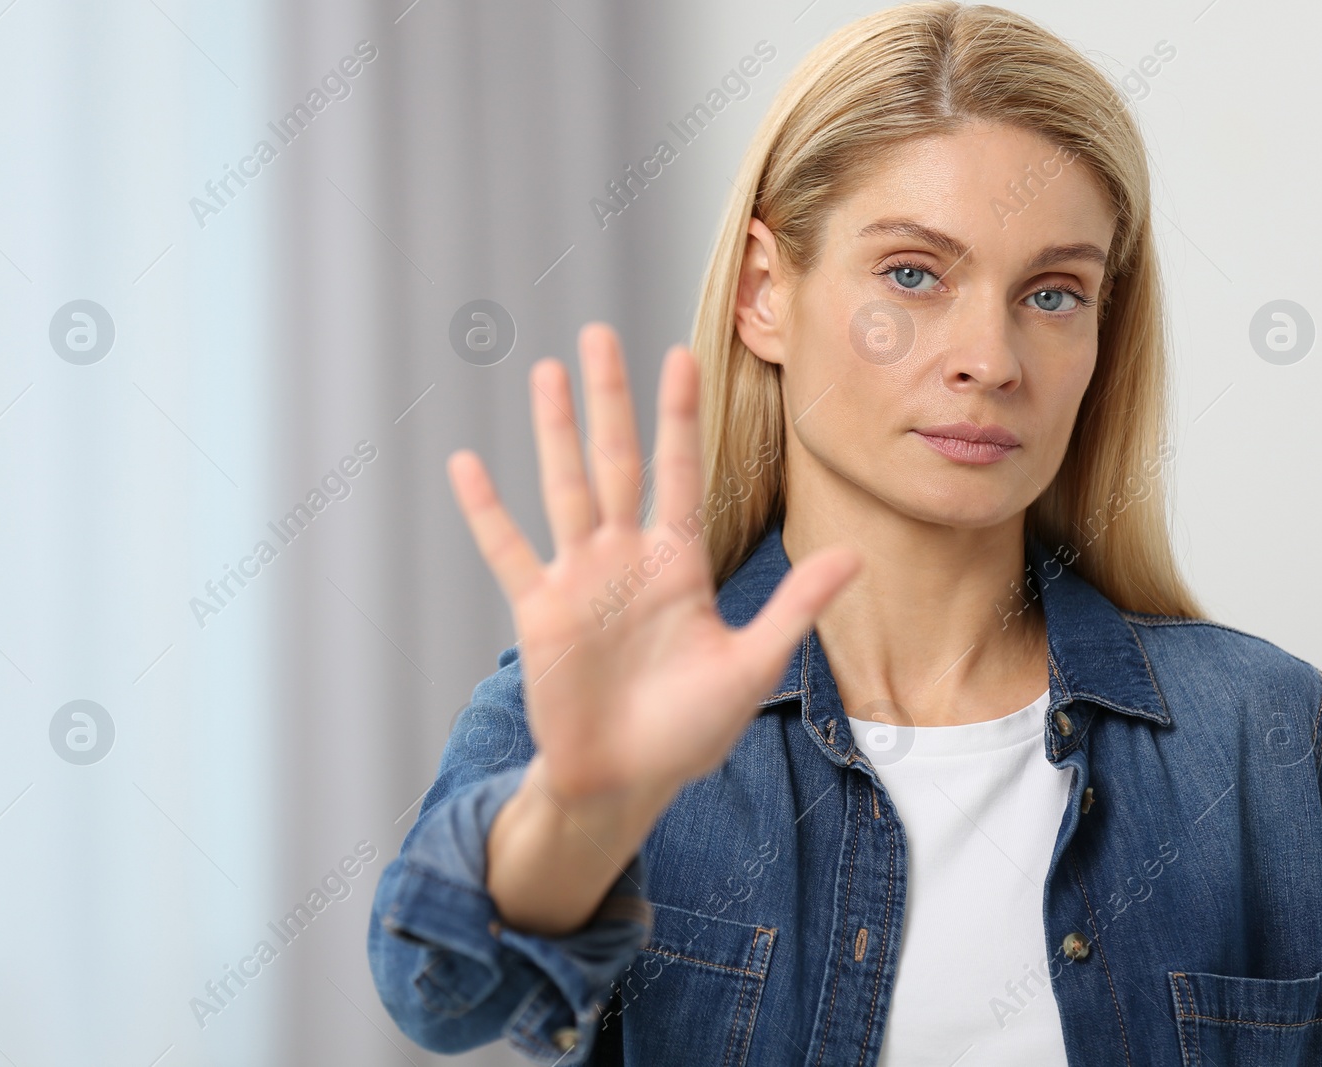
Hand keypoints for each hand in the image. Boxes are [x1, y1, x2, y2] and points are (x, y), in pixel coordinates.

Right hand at [447, 322, 859, 807]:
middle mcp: (626, 559)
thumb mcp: (751, 666)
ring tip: (547, 372)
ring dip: (555, 433)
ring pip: (565, 489)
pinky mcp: (540, 612)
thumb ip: (795, 607)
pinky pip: (509, 552)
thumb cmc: (689, 730)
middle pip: (616, 462)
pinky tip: (466, 464)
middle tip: (600, 335)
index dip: (680, 416)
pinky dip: (487, 512)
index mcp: (678, 564)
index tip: (681, 355)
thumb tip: (855, 556)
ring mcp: (580, 580)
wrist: (626, 782)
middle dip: (610, 400)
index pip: (681, 473)